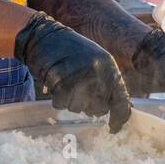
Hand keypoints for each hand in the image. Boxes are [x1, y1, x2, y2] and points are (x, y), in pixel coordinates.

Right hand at [14, 12, 131, 132]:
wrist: (44, 36)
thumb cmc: (70, 50)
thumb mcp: (95, 61)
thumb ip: (107, 82)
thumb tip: (119, 107)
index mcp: (109, 66)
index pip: (121, 100)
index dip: (119, 117)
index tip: (114, 127)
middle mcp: (97, 74)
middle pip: (99, 109)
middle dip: (90, 105)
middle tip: (80, 92)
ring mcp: (79, 79)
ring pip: (79, 108)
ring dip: (72, 101)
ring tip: (67, 82)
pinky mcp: (60, 84)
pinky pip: (61, 104)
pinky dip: (58, 98)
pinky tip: (56, 82)